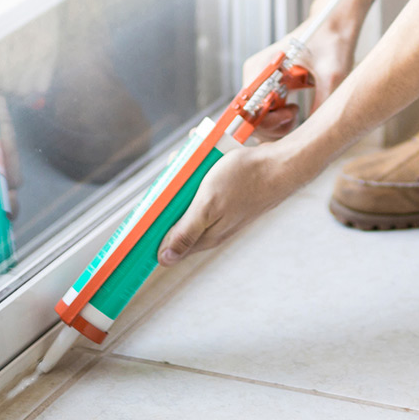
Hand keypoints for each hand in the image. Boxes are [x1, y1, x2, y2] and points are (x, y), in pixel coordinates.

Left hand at [159, 141, 301, 263]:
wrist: (281, 164)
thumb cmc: (246, 181)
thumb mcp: (208, 203)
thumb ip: (186, 231)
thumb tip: (164, 259)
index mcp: (205, 236)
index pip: (168, 246)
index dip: (150, 235)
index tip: (137, 222)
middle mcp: (211, 228)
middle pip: (176, 219)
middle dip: (168, 197)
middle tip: (172, 175)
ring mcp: (220, 212)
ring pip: (189, 201)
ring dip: (184, 181)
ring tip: (190, 161)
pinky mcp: (227, 197)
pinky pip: (203, 188)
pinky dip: (199, 174)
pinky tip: (204, 160)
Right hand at [242, 19, 356, 140]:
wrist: (333, 25)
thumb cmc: (332, 42)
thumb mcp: (331, 75)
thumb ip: (321, 103)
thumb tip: (314, 133)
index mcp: (263, 66)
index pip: (247, 106)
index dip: (264, 122)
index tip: (287, 119)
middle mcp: (256, 72)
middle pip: (248, 116)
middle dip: (270, 126)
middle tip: (294, 117)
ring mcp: (261, 79)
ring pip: (256, 117)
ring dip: (274, 125)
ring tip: (295, 113)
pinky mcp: (268, 84)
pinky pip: (264, 111)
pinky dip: (277, 119)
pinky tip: (293, 112)